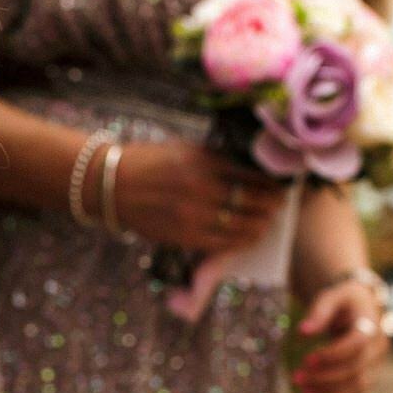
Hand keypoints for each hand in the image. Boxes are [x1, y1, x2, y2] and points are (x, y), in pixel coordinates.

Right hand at [107, 140, 290, 252]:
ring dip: (260, 225)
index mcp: (204, 161)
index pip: (251, 175)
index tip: (279, 186)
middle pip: (252, 201)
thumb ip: (216, 159)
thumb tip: (249, 170)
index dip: (271, 184)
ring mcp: (193, 214)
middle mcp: (202, 188)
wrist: (112, 184)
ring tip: (267, 223)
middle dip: (271, 205)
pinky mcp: (184, 236)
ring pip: (241, 225)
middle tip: (279, 205)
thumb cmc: (150, 162)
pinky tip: (250, 237)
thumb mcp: (185, 149)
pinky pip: (223, 243)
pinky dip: (241, 241)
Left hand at [292, 279, 387, 392]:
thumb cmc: (343, 302)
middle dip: (325, 377)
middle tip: (296, 378)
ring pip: (358, 387)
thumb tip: (302, 333)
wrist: (362, 309)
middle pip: (356, 369)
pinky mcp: (370, 378)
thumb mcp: (331, 298)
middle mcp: (379, 347)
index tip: (306, 360)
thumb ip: (318, 313)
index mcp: (371, 324)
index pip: (357, 344)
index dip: (332, 355)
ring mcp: (376, 365)